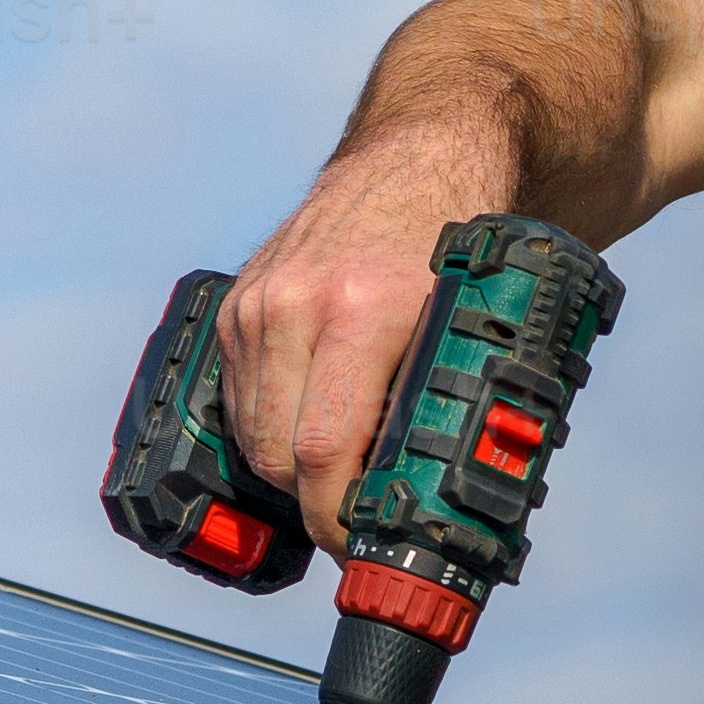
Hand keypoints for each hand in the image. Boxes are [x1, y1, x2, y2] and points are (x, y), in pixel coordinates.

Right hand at [217, 134, 511, 542]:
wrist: (421, 157)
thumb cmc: (459, 243)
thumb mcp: (466, 324)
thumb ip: (436, 404)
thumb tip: (421, 501)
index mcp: (362, 311)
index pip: (323, 449)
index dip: (336, 518)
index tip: (358, 547)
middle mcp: (296, 304)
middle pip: (276, 453)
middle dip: (313, 504)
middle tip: (354, 524)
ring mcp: (258, 301)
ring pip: (250, 431)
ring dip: (288, 471)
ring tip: (336, 482)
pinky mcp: (238, 302)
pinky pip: (237, 395)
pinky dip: (269, 427)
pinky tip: (307, 429)